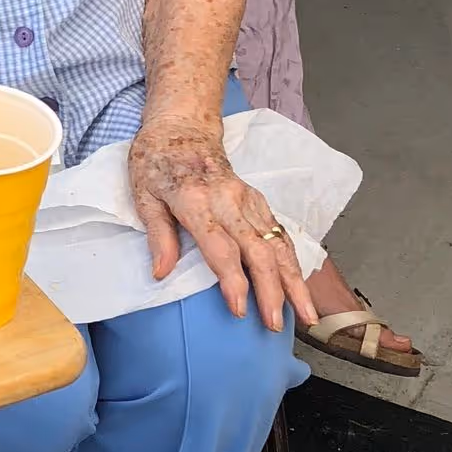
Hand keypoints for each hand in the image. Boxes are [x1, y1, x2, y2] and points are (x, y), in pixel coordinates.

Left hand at [128, 118, 315, 333]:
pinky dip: (293, 261)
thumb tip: (161, 273)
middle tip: (276, 325)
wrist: (183, 126)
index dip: (232, 281)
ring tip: (307, 314)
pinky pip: (279, 233)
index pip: (220, 248)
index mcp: (196, 201)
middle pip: (258, 251)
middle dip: (273, 291)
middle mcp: (229, 201)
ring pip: (278, 244)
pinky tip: (300, 285)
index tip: (239, 310)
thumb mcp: (143, 194)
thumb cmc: (157, 161)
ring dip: (294, 280)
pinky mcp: (257, 199)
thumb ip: (157, 234)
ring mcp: (248, 199)